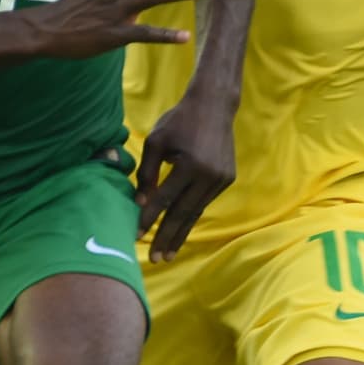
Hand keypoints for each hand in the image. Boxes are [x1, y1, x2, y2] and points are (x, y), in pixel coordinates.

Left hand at [135, 90, 236, 261]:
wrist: (214, 106)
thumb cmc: (179, 121)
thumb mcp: (156, 141)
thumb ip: (147, 173)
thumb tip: (141, 203)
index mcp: (189, 165)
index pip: (164, 199)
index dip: (148, 219)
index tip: (135, 236)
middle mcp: (208, 176)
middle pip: (182, 213)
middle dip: (167, 237)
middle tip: (155, 259)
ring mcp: (221, 179)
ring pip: (196, 212)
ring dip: (181, 233)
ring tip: (168, 253)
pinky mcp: (227, 179)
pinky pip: (204, 202)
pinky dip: (191, 217)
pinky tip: (181, 231)